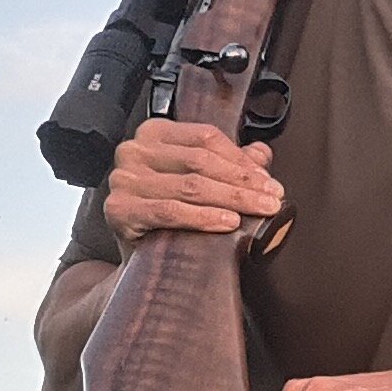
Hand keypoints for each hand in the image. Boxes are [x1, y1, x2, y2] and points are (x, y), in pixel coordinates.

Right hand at [104, 119, 283, 244]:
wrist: (136, 256)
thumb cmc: (167, 214)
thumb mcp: (197, 181)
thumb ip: (228, 163)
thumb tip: (261, 154)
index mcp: (154, 134)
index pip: (205, 138)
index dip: (241, 159)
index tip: (267, 181)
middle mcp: (134, 150)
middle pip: (200, 162)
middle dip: (242, 182)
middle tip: (271, 198)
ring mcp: (124, 179)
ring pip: (190, 186)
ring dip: (231, 199)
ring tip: (259, 210)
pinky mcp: (119, 209)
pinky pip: (170, 211)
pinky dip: (203, 217)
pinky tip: (227, 222)